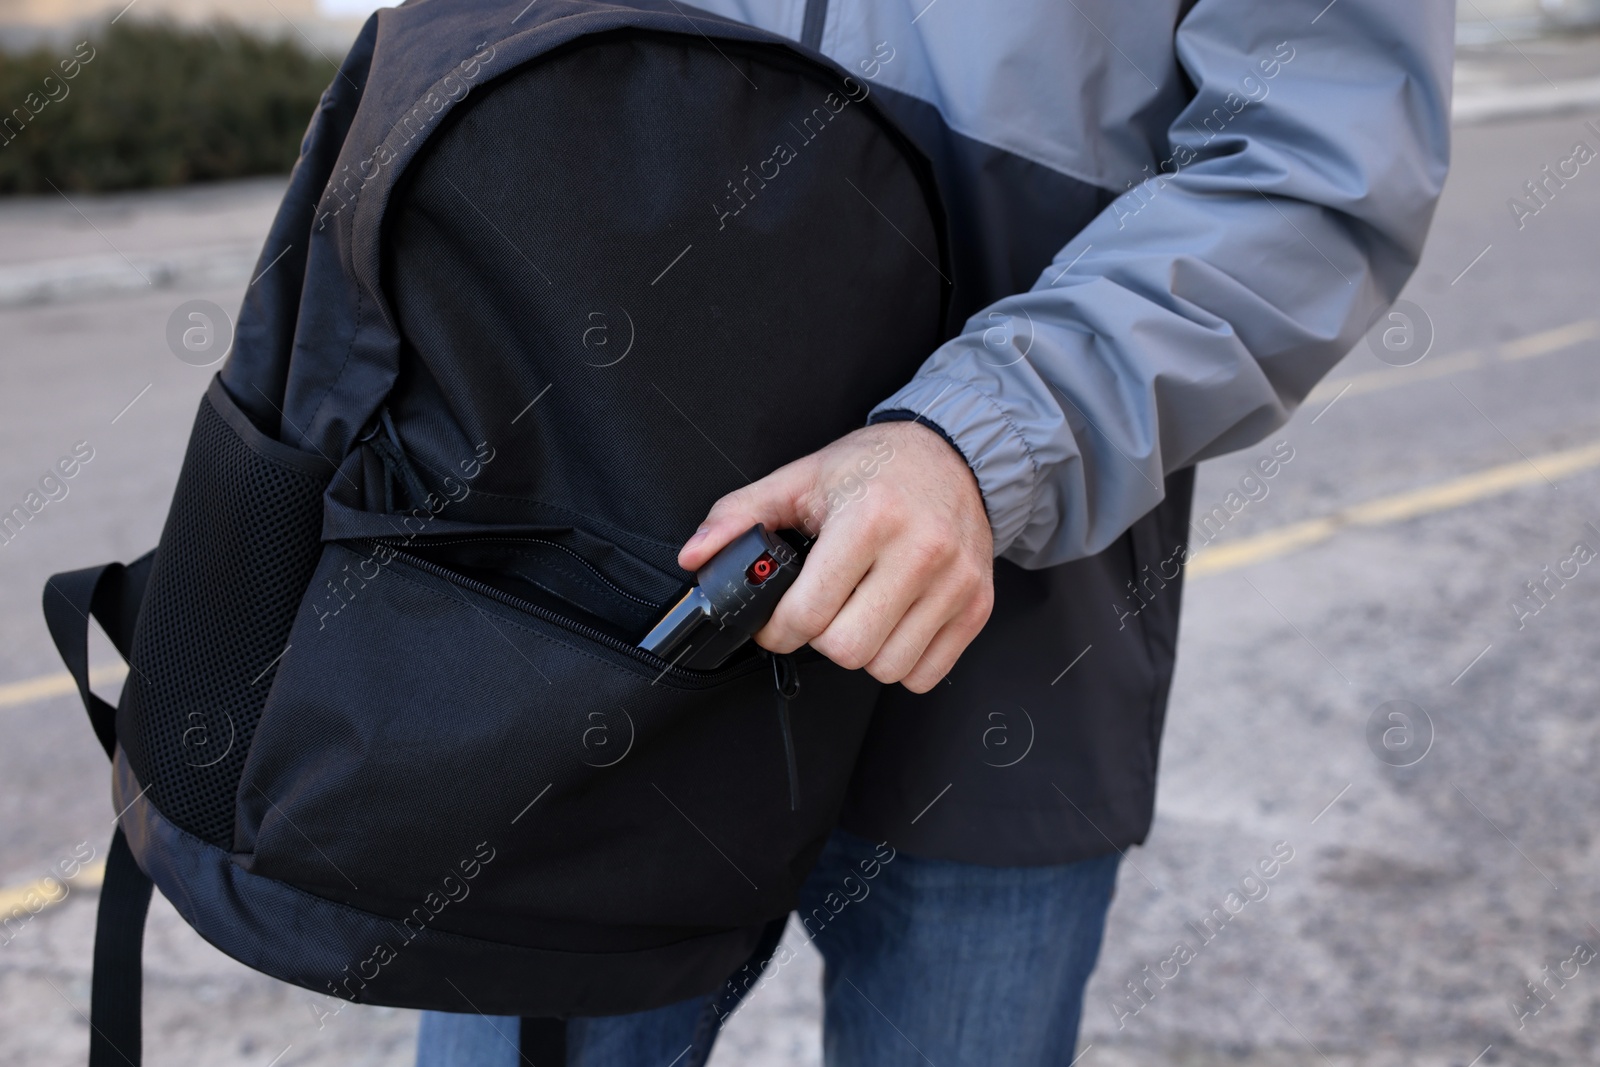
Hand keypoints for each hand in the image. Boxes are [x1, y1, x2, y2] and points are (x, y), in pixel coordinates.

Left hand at [678, 421, 994, 691]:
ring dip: (862, 653)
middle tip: (820, 613)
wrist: (953, 456)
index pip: (809, 613)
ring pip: (889, 668)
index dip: (777, 629)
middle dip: (820, 640)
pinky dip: (902, 662)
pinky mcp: (978, 606)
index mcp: (871, 518)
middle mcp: (921, 552)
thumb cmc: (876, 469)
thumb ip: (740, 515)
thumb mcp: (802, 480)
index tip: (775, 621)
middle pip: (849, 649)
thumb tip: (695, 556)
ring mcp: (956, 583)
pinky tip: (892, 625)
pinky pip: (927, 674)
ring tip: (859, 613)